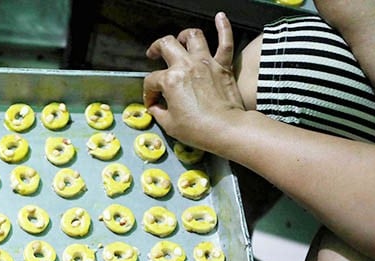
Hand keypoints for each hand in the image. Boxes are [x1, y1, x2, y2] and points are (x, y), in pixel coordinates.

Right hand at [142, 12, 244, 150]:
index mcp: (170, 81)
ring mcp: (206, 63)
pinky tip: (220, 17)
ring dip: (184, 35)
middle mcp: (187, 66)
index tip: (152, 102)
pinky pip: (225, 41)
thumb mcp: (169, 124)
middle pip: (166, 45)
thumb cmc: (198, 129)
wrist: (226, 129)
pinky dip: (223, 27)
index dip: (148, 92)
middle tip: (154, 54)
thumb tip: (155, 108)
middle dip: (156, 48)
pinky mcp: (223, 66)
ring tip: (181, 39)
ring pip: (193, 36)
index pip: (152, 81)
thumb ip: (159, 112)